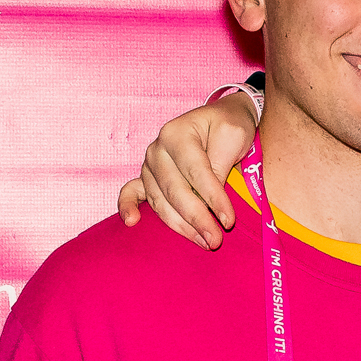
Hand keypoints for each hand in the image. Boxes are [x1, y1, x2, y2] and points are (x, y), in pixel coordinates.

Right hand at [114, 91, 261, 247]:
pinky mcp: (146, 177)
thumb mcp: (233, 135)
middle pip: (175, 191)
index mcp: (177, 134)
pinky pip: (131, 193)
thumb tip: (209, 202)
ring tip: (203, 242)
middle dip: (197, 219)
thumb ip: (220, 165)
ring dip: (180, 225)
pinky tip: (131, 222)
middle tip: (216, 240)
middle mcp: (157, 149)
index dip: (213, 199)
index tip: (229, 222)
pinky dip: (128, 207)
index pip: (196, 172)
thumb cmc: (228, 125)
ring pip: (160, 201)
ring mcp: (148, 165)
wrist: (219, 118)